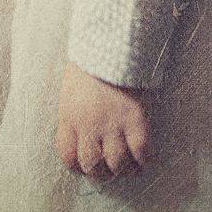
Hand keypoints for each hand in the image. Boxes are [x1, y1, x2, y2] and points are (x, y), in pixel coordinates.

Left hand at [55, 60, 152, 179]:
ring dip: (122, 169)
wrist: (113, 39)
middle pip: (92, 164)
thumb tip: (82, 131)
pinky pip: (141, 150)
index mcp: (69, 116)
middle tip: (107, 170)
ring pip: (116, 162)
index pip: (68, 156)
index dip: (77, 166)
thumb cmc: (91, 59)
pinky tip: (143, 160)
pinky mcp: (135, 118)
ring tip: (127, 167)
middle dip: (99, 172)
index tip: (85, 166)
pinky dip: (143, 160)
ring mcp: (113, 123)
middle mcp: (89, 125)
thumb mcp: (71, 86)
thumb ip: (74, 110)